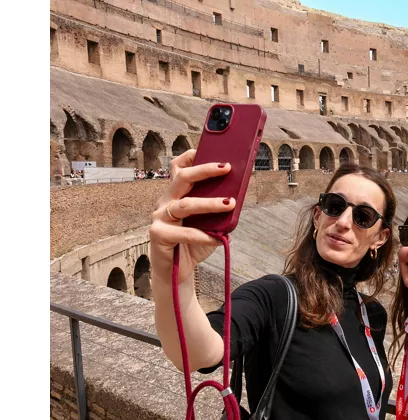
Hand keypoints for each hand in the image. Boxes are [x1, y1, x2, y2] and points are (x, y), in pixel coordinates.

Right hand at [149, 149, 235, 283]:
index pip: (179, 167)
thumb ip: (218, 209)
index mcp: (176, 193)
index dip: (192, 156)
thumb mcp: (210, 222)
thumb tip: (238, 196)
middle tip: (227, 167)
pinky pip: (183, 232)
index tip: (211, 148)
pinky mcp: (158, 234)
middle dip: (205, 170)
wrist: (178, 271)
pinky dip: (202, 235)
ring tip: (230, 204)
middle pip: (182, 178)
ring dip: (211, 203)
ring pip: (186, 204)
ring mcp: (160, 217)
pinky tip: (217, 238)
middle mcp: (166, 201)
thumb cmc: (194, 243)